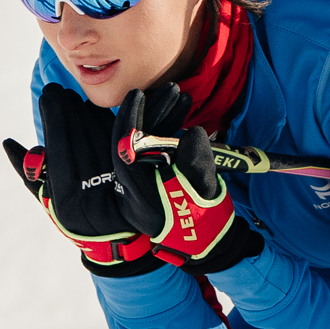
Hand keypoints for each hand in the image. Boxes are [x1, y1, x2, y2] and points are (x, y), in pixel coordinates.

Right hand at [4, 85, 163, 276]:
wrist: (117, 243)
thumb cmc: (76, 219)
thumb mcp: (51, 201)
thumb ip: (31, 174)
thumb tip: (8, 142)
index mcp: (68, 202)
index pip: (59, 150)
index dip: (54, 120)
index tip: (49, 95)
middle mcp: (93, 200)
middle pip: (82, 143)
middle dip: (72, 112)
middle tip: (65, 90)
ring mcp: (119, 194)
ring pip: (104, 142)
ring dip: (94, 114)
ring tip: (83, 97)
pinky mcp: (141, 187)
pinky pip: (127, 149)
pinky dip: (118, 126)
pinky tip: (106, 111)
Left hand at [113, 84, 264, 275]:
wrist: (206, 240)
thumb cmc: (202, 219)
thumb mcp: (202, 190)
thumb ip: (197, 163)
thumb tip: (194, 133)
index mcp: (136, 186)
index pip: (123, 146)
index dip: (130, 117)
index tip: (137, 94)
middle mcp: (133, 181)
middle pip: (131, 138)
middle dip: (147, 111)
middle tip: (164, 88)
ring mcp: (143, 179)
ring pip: (146, 140)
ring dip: (161, 116)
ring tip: (181, 95)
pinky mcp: (155, 176)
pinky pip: (156, 147)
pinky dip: (167, 128)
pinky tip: (182, 111)